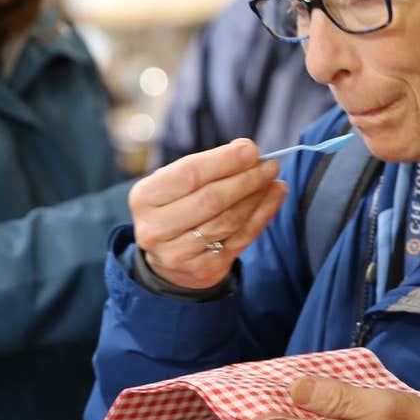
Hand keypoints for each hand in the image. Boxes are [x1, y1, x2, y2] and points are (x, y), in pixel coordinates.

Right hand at [131, 138, 287, 288]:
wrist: (168, 259)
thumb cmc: (176, 208)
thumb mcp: (175, 184)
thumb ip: (206, 166)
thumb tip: (246, 150)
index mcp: (144, 198)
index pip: (189, 174)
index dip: (223, 160)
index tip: (251, 149)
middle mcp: (156, 229)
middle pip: (211, 199)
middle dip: (246, 179)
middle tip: (269, 164)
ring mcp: (179, 254)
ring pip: (229, 220)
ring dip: (258, 196)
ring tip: (273, 179)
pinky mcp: (204, 269)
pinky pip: (241, 238)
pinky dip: (263, 215)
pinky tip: (275, 196)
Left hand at [269, 376, 419, 419]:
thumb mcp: (383, 406)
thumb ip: (338, 397)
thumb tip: (293, 387)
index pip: (287, 414)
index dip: (273, 391)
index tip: (261, 368)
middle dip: (280, 397)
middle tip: (272, 368)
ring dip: (296, 406)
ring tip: (289, 377)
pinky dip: (313, 415)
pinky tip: (316, 399)